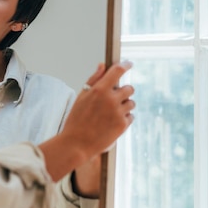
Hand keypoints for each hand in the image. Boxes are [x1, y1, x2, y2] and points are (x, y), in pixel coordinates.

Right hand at [38, 61, 134, 181]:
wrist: (77, 144)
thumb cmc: (76, 120)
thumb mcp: (81, 96)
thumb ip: (94, 79)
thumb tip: (102, 66)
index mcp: (99, 90)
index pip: (117, 71)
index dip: (125, 65)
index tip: (129, 64)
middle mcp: (111, 99)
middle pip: (129, 88)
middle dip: (124, 92)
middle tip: (114, 99)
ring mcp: (118, 112)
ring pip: (131, 103)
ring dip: (125, 106)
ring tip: (111, 114)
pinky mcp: (123, 125)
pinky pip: (131, 116)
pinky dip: (124, 118)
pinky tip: (112, 122)